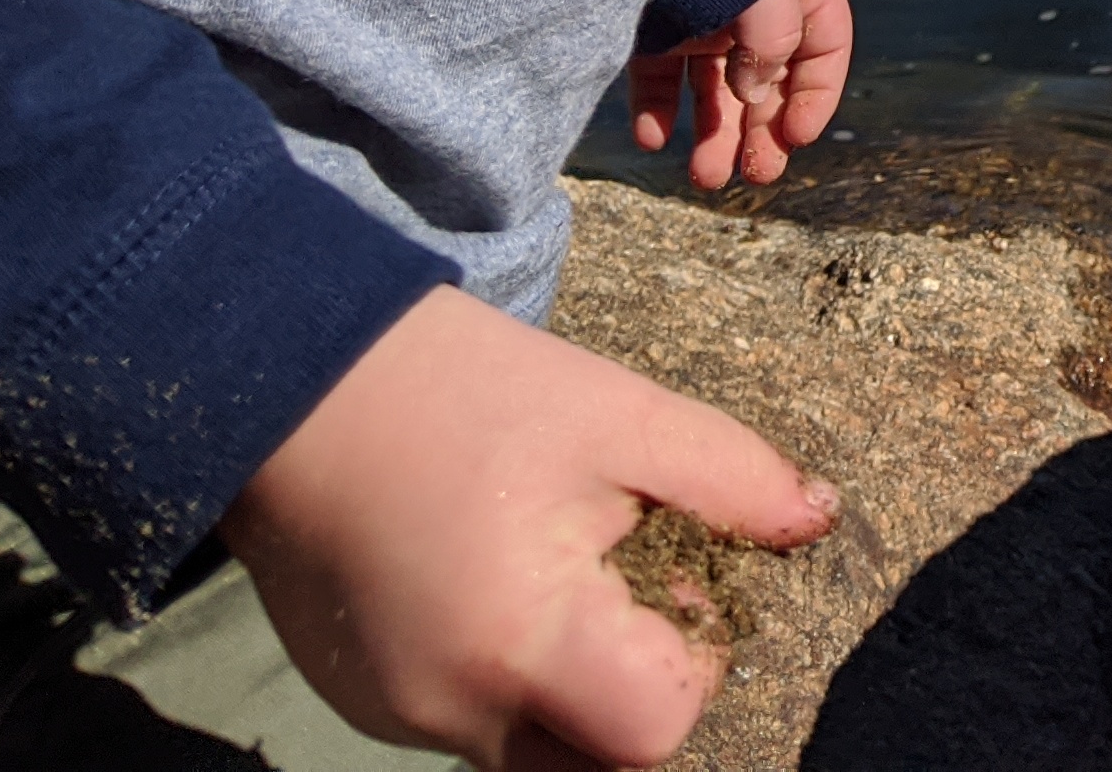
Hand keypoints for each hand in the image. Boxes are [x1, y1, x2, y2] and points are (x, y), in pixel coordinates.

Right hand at [225, 284, 836, 769]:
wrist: (293, 378)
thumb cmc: (463, 390)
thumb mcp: (618, 412)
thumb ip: (730, 476)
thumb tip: (818, 518)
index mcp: (521, 641)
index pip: (653, 732)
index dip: (696, 667)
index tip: (683, 580)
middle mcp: (452, 708)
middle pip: (591, 766)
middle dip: (638, 696)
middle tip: (639, 585)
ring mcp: (396, 714)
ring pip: (528, 752)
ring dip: (573, 689)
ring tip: (565, 567)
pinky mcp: (361, 699)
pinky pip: (467, 724)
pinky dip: (509, 676)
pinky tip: (502, 578)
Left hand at [627, 0, 850, 191]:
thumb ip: (773, 42)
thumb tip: (755, 98)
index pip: (821, 51)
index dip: (815, 97)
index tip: (797, 137)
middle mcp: (750, 8)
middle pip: (765, 82)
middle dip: (761, 131)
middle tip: (755, 175)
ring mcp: (700, 17)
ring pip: (713, 90)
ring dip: (713, 135)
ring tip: (704, 178)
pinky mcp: (653, 25)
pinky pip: (658, 79)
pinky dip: (657, 112)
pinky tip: (654, 138)